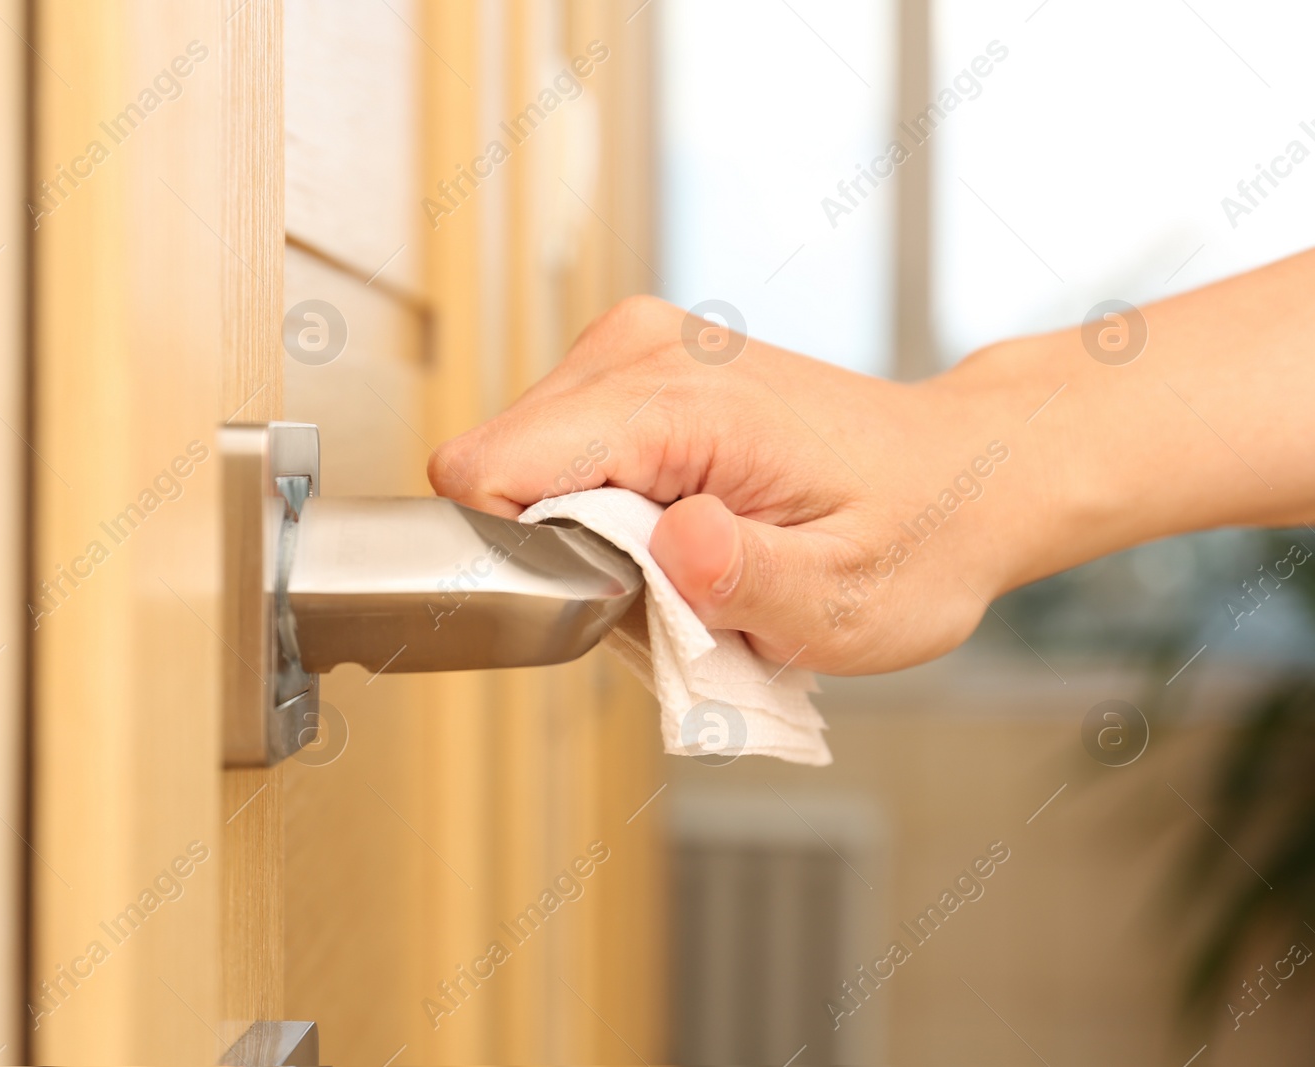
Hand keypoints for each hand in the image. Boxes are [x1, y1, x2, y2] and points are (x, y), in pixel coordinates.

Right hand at [427, 296, 1048, 673]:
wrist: (962, 472)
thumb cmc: (914, 539)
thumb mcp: (848, 602)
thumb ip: (750, 580)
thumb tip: (671, 544)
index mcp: (683, 402)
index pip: (490, 468)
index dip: (519, 558)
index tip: (605, 595)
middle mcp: (642, 350)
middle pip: (494, 469)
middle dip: (552, 551)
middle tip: (661, 586)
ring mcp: (634, 346)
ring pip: (516, 462)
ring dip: (575, 533)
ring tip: (678, 556)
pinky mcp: (634, 363)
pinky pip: (553, 450)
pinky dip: (594, 506)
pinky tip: (672, 524)